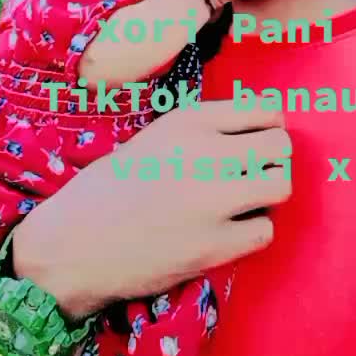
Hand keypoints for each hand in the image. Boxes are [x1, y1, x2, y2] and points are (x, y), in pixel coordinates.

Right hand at [13, 100, 290, 318]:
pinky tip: (231, 230)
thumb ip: (203, 130)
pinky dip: (252, 231)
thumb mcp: (156, 136)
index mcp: (190, 120)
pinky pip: (265, 231)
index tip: (257, 139)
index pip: (263, 110)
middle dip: (272, 158)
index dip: (267, 126)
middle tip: (254, 172)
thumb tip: (254, 131)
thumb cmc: (111, 185)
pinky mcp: (214, 245)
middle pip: (280, 146)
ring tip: (246, 200)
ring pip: (280, 185)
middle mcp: (207, 153)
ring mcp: (214, 200)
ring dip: (267, 193)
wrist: (75, 243)